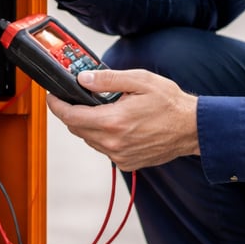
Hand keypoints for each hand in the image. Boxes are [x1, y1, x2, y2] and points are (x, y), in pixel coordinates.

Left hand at [47, 68, 199, 171]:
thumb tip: (83, 80)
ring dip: (89, 125)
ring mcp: (120, 156)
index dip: (57, 105)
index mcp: (113, 121)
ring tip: (104, 110)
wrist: (192, 128)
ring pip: (90, 140)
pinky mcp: (127, 163)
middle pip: (77, 129)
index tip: (52, 97)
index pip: (71, 116)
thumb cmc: (170, 103)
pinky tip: (118, 125)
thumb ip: (108, 80)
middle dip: (72, 113)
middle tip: (77, 98)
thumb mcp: (139, 80)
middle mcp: (113, 143)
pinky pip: (105, 149)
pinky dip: (104, 137)